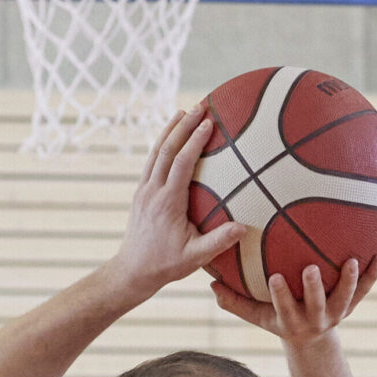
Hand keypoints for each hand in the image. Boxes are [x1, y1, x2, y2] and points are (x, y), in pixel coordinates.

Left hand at [108, 108, 247, 296]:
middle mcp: (152, 191)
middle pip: (166, 149)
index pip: (181, 163)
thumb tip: (243, 227)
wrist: (132, 270)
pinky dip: (162, 143)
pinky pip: (151, 161)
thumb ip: (218, 241)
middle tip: (200, 105)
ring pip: (156, 151)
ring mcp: (144, 189)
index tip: (208, 123)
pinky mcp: (141, 192)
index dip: (194, 142)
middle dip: (184, 125)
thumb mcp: (195, 257)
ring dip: (170, 129)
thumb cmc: (166, 265)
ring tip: (185, 111)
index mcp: (167, 203)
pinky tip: (171, 135)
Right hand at [214, 256, 376, 342]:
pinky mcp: (351, 306)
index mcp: (291, 320)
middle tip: (311, 269)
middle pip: (317, 304)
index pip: (284, 308)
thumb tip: (210, 284)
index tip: (275, 277)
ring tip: (352, 261)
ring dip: (350, 281)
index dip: (281, 295)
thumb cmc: (279, 319)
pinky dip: (373, 275)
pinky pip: (365, 291)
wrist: (311, 341)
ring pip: (345, 298)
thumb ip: (235, 302)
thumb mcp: (257, 315)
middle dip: (314, 288)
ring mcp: (336, 313)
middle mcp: (315, 318)